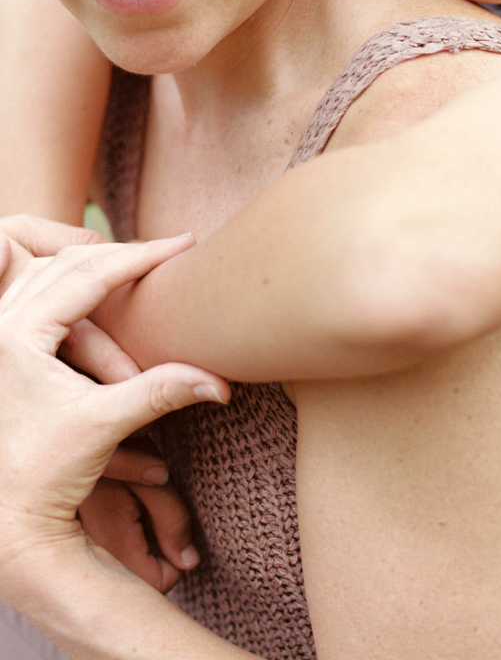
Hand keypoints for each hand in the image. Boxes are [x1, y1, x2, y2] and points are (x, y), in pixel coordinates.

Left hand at [0, 234, 229, 594]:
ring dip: (99, 263)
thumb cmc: (46, 474)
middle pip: (70, 261)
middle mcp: (2, 325)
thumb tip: (221, 382)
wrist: (7, 516)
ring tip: (143, 259)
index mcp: (19, 333)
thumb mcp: (106, 426)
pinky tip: (105, 285)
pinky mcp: (4, 350)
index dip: (143, 255)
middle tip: (172, 248)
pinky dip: (77, 282)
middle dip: (125, 253)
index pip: (91, 272)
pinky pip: (40, 292)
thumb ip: (161, 392)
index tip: (185, 243)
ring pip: (50, 270)